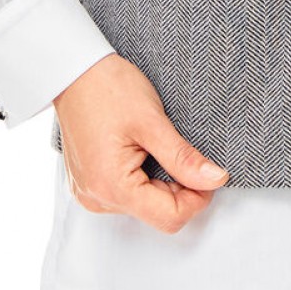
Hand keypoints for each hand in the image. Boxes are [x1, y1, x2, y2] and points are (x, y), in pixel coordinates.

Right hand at [52, 53, 229, 230]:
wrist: (75, 71)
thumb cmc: (108, 88)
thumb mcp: (152, 121)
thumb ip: (183, 158)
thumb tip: (215, 180)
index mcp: (112, 186)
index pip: (170, 218)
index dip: (197, 197)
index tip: (205, 171)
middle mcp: (97, 198)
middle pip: (158, 213)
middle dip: (179, 187)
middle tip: (177, 149)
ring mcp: (91, 193)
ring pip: (145, 205)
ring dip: (160, 181)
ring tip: (152, 144)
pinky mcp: (89, 185)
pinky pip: (127, 195)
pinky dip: (143, 178)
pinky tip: (138, 150)